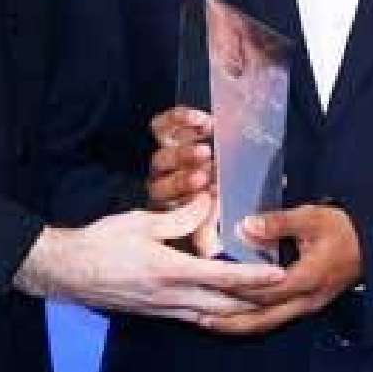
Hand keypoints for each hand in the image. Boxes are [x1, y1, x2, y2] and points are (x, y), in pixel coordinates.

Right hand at [13, 193, 283, 323]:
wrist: (67, 271)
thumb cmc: (101, 242)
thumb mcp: (140, 221)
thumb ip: (179, 217)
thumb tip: (208, 202)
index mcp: (171, 270)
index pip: (224, 276)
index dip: (255, 278)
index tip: (279, 275)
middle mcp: (172, 296)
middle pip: (226, 305)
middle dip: (257, 302)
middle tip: (282, 294)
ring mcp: (164, 309)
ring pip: (213, 315)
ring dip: (239, 311)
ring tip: (263, 302)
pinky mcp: (155, 313)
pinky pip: (195, 316)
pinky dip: (216, 312)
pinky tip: (225, 307)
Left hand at [148, 106, 217, 253]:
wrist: (208, 163)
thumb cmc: (206, 200)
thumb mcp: (207, 221)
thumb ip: (206, 234)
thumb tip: (209, 251)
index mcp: (168, 206)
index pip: (173, 209)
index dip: (191, 206)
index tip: (211, 198)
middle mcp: (161, 180)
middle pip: (164, 182)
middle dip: (184, 180)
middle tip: (206, 176)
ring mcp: (162, 154)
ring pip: (164, 154)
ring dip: (185, 154)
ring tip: (206, 151)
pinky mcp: (162, 130)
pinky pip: (164, 124)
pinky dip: (182, 120)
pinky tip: (205, 122)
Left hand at [200, 203, 362, 335]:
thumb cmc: (342, 229)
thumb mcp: (311, 218)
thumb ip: (278, 223)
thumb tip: (245, 226)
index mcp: (306, 279)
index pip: (263, 291)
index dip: (234, 290)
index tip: (207, 286)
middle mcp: (305, 300)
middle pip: (262, 319)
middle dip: (229, 320)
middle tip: (196, 317)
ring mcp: (307, 306)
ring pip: (267, 323)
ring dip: (237, 324)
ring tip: (207, 321)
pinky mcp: (305, 305)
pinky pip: (274, 317)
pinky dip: (251, 318)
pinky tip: (233, 314)